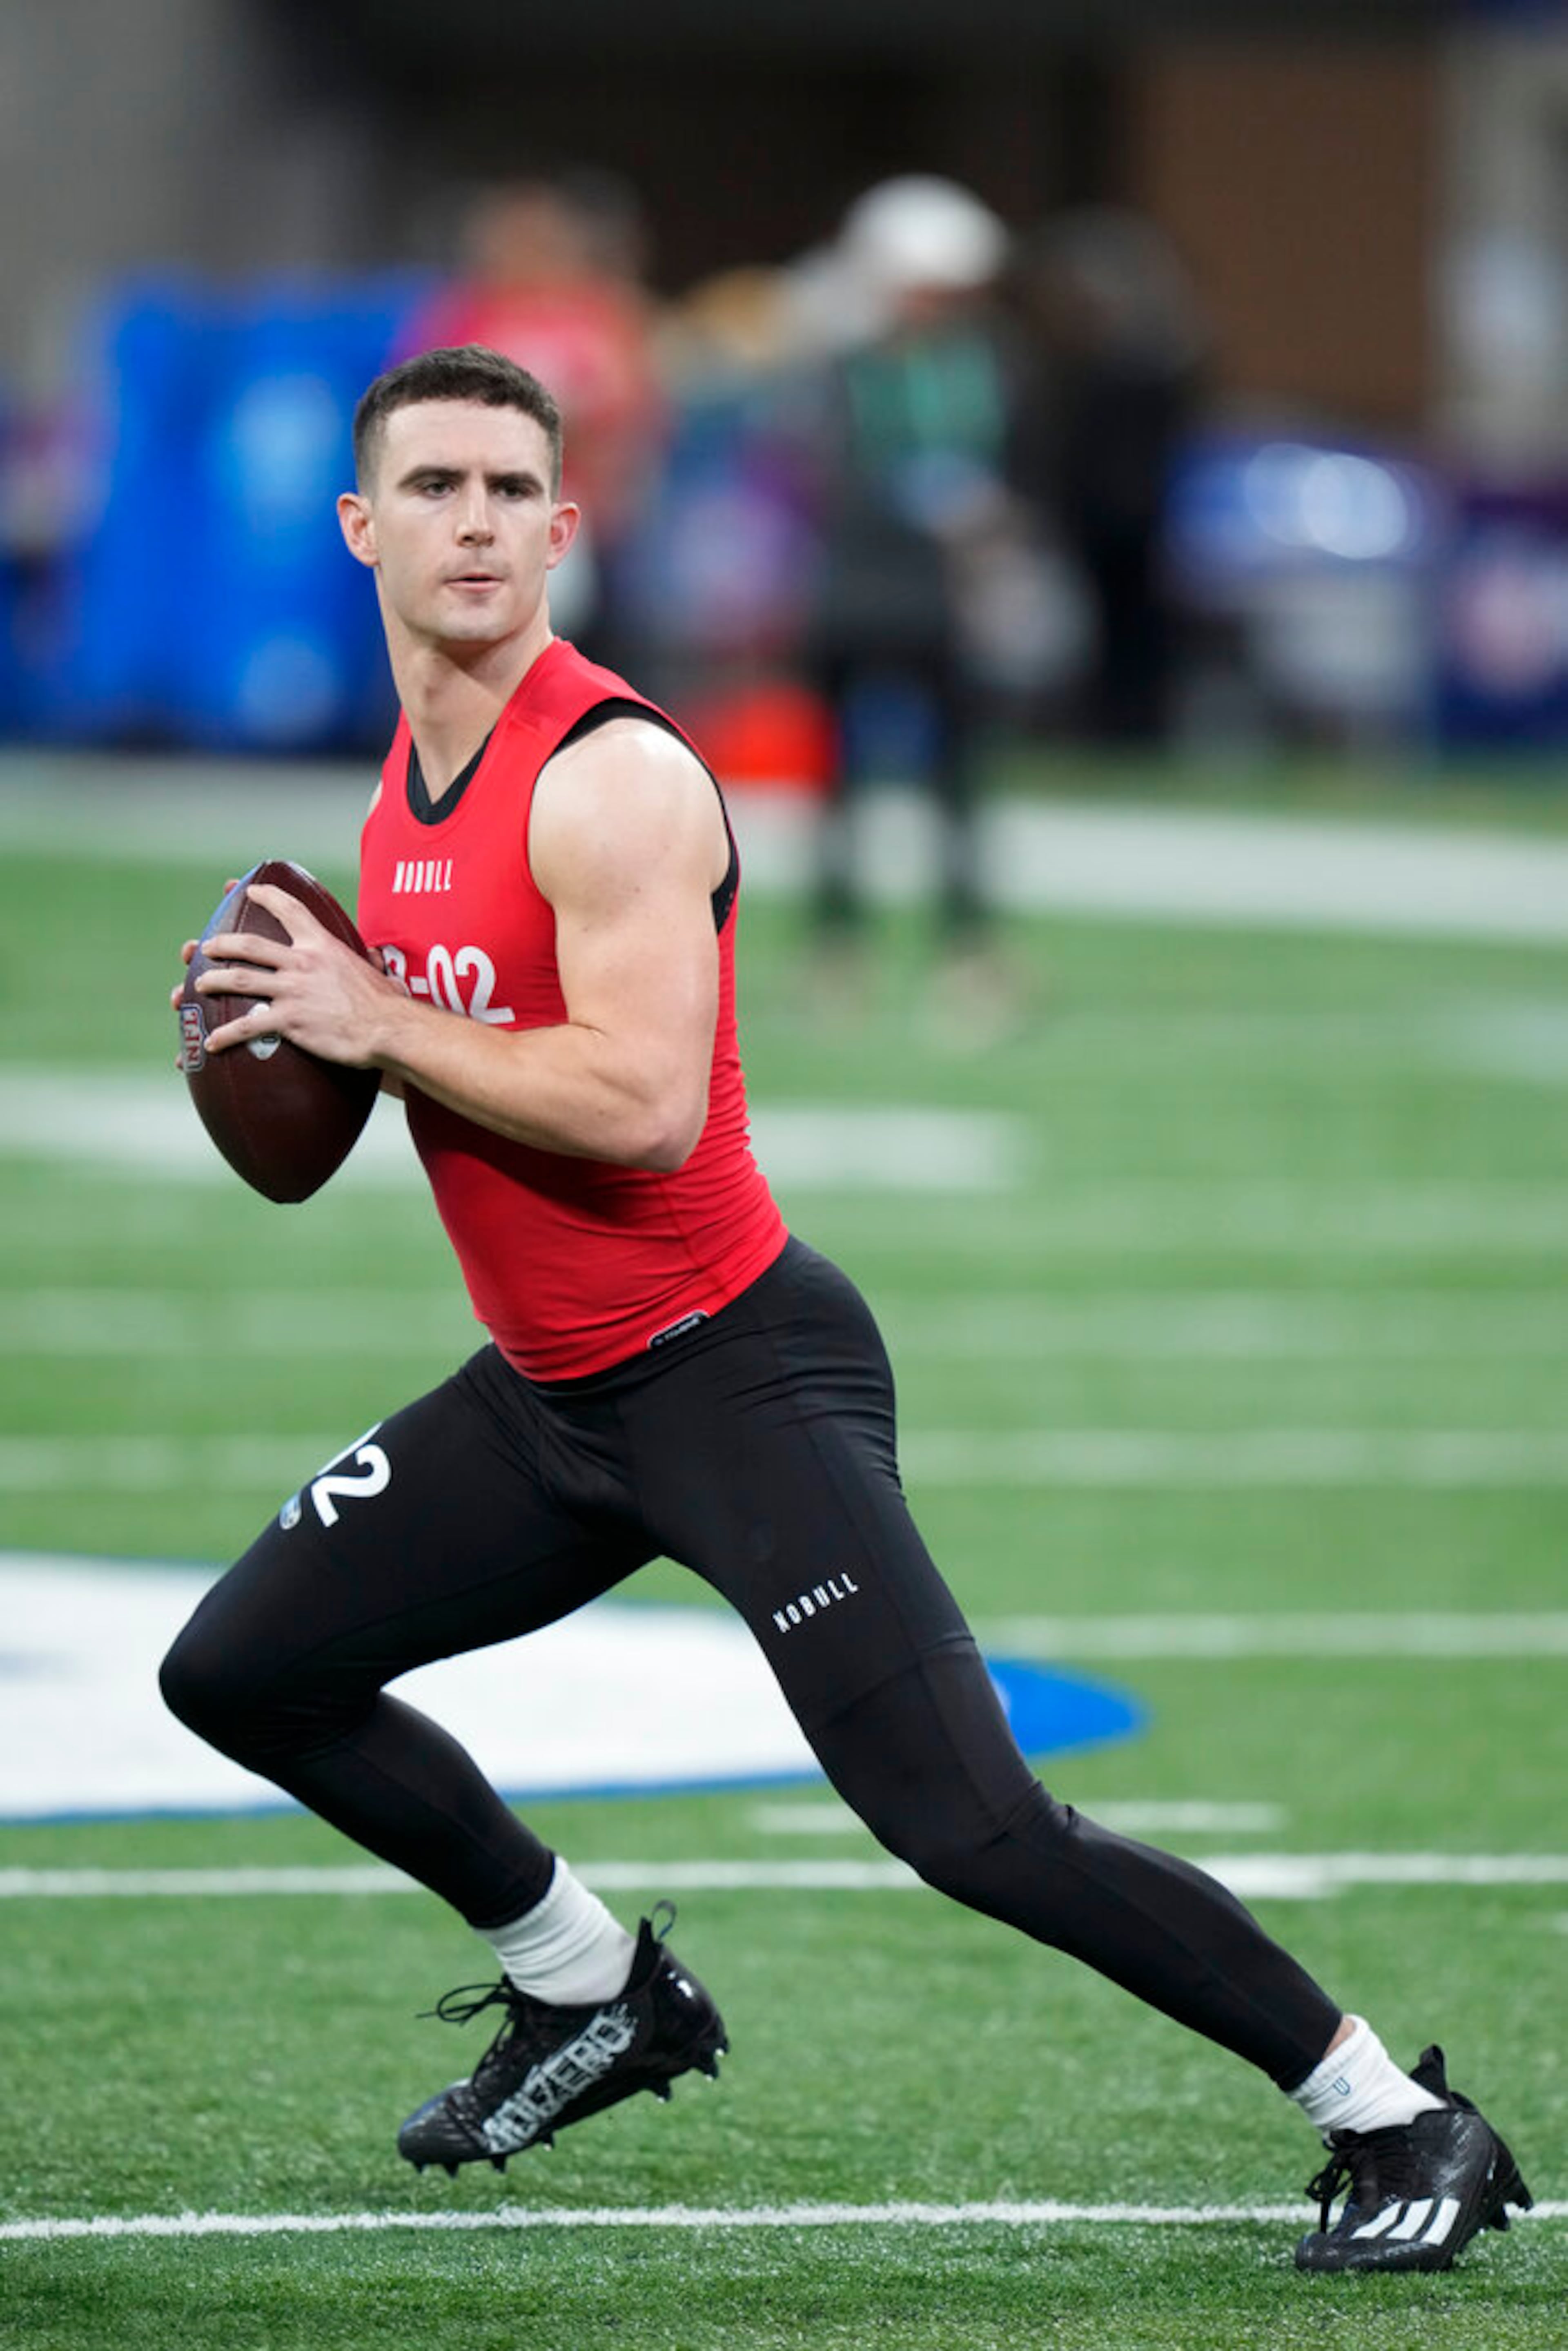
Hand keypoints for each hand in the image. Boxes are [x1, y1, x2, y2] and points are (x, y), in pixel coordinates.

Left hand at [192, 881, 397, 1066]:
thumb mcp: (375, 971)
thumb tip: (375, 960)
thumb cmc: (387, 1004)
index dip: (267, 897)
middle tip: (206, 947)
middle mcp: (302, 962)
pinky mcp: (288, 1020)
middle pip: (250, 945)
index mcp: (322, 945)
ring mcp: (292, 990)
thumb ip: (367, 962)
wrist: (387, 1028)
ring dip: (214, 981)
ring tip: (198, 986)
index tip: (249, 891)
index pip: (290, 910)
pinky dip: (225, 1034)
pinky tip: (211, 1042)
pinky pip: (247, 1025)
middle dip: (222, 943)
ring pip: (240, 979)